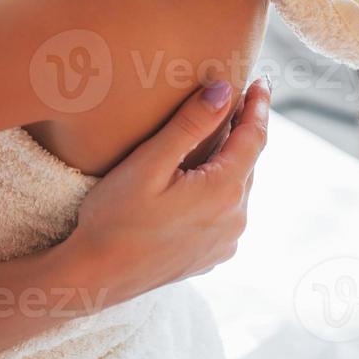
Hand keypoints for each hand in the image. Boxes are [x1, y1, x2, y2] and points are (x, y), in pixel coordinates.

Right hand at [68, 77, 270, 302]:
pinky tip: (200, 178)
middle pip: (248, 161)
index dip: (258, 106)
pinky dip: (221, 188)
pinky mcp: (212, 254)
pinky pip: (227, 211)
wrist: (96, 277)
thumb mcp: (149, 162)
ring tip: (219, 134)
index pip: (254, 137)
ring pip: (238, 186)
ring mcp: (226, 241)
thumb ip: (190, 124)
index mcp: (223, 191)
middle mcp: (235, 219)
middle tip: (237, 99)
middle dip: (244, 129)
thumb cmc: (115, 217)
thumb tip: (225, 90)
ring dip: (232, 159)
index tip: (262, 81)